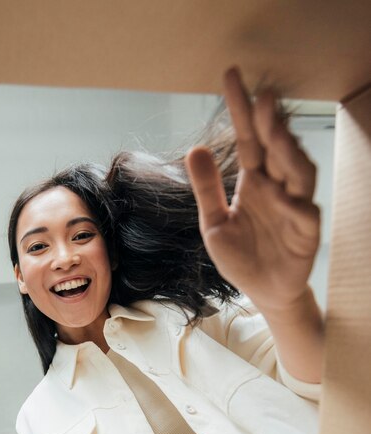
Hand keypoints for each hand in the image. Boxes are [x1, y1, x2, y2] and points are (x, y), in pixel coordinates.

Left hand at [185, 67, 320, 312]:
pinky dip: (296, 204)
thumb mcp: (214, 222)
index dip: (241, 109)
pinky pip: (305, 214)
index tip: (231, 76)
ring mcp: (294, 208)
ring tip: (275, 130)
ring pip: (298, 172)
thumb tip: (194, 149)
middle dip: (270, 121)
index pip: (247, 139)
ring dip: (288, 151)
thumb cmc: (241, 256)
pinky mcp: (305, 233)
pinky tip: (283, 195)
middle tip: (262, 94)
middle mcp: (276, 188)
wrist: (262, 291)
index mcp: (254, 182)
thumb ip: (207, 188)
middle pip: (276, 149)